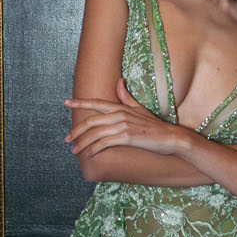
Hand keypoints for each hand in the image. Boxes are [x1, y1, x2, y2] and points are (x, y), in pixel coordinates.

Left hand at [64, 80, 182, 159]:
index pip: (96, 102)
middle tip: (67, 139)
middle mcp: (120, 114)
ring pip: (95, 134)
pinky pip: (105, 143)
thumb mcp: (140, 109)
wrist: (170, 137)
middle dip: (76, 131)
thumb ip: (126, 97)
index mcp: (121, 107)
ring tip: (74, 151)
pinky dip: (95, 149)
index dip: (80, 102)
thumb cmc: (155, 125)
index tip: (66, 102)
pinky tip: (89, 154)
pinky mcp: (127, 137)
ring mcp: (123, 126)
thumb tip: (119, 81)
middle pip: (91, 121)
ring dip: (83, 143)